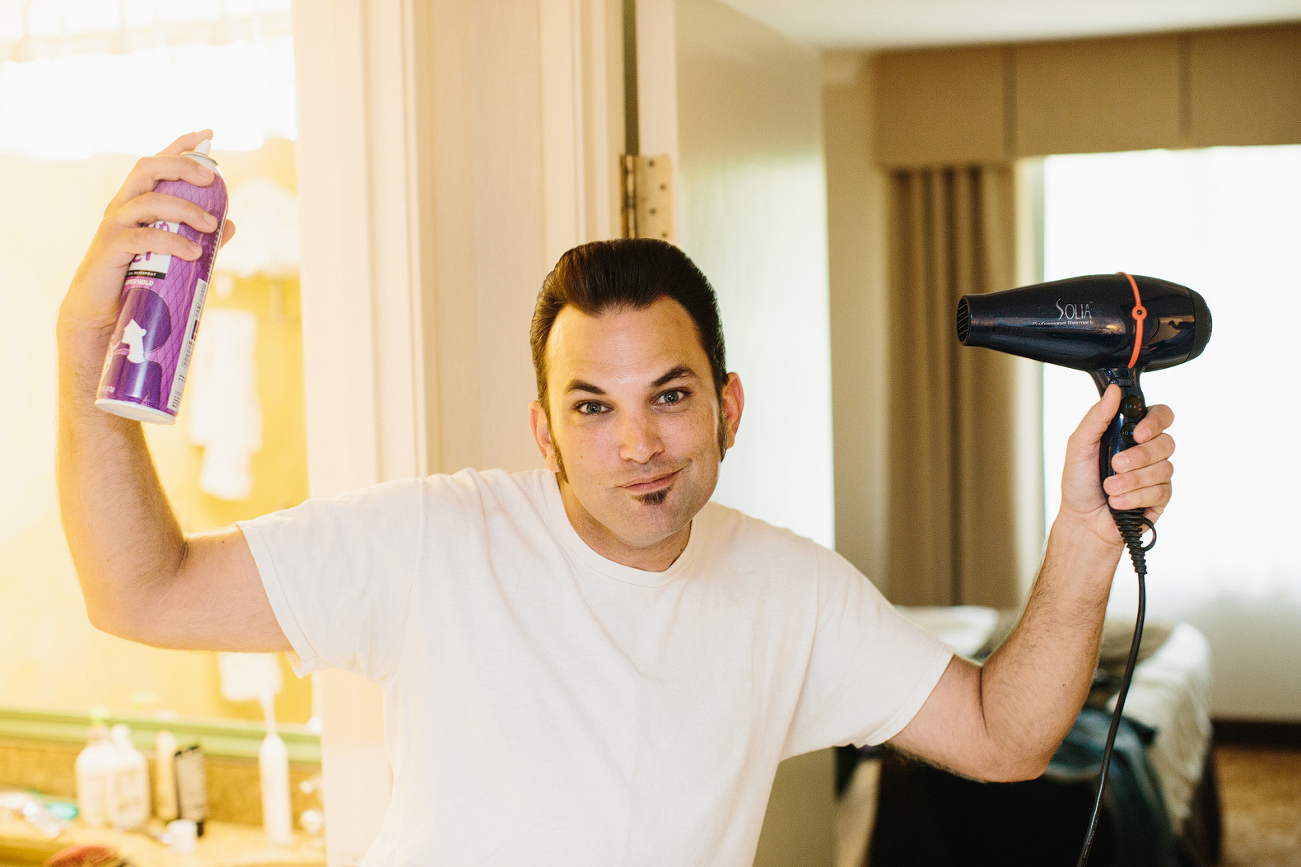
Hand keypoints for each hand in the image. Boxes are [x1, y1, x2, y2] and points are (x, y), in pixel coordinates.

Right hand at [61, 129, 237, 333]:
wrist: (100, 312)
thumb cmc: (135, 279)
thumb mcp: (173, 254)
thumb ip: (201, 237)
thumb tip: (231, 224)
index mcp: (137, 201)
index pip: (156, 163)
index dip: (180, 145)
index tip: (207, 133)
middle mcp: (123, 206)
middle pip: (148, 168)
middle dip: (181, 165)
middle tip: (212, 178)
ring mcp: (115, 225)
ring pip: (149, 200)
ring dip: (185, 209)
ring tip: (211, 225)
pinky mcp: (111, 248)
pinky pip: (143, 236)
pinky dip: (172, 241)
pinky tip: (193, 251)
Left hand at [1058, 384, 1174, 547]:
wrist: (1082, 521)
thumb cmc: (1079, 483)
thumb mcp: (1078, 446)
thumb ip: (1096, 418)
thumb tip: (1113, 391)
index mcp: (1130, 434)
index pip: (1160, 416)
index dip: (1155, 421)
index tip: (1137, 434)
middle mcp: (1147, 451)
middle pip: (1166, 442)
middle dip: (1140, 456)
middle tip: (1116, 464)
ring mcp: (1156, 474)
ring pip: (1164, 468)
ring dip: (1132, 480)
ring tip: (1109, 487)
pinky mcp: (1160, 497)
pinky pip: (1161, 491)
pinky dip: (1135, 496)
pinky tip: (1118, 502)